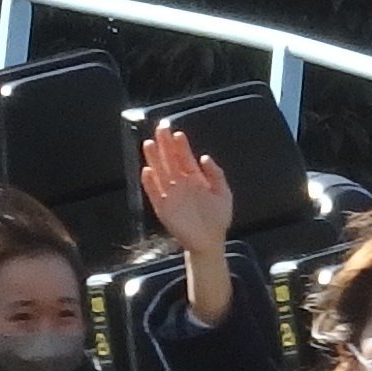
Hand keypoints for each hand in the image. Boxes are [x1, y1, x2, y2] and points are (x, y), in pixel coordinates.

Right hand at [140, 123, 235, 256]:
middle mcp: (181, 184)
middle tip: (160, 129)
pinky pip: (154, 193)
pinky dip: (150, 183)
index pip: (185, 158)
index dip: (180, 146)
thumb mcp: (224, 193)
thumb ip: (216, 175)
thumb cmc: (217, 218)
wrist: (210, 242)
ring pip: (160, 173)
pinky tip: (147, 170)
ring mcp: (171, 195)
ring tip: (149, 144)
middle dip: (165, 145)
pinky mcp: (163, 208)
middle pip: (170, 161)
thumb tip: (204, 157)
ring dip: (154, 159)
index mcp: (195, 179)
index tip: (177, 133)